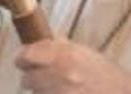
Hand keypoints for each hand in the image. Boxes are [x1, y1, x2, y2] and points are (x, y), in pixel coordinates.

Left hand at [15, 38, 130, 93]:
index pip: (27, 55)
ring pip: (36, 93)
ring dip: (42, 90)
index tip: (25, 59)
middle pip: (27, 79)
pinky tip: (62, 93)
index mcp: (65, 55)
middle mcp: (60, 75)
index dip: (24, 57)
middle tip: (44, 75)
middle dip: (33, 77)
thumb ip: (61, 47)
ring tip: (59, 87)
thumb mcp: (85, 52)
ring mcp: (59, 93)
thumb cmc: (106, 74)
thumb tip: (41, 43)